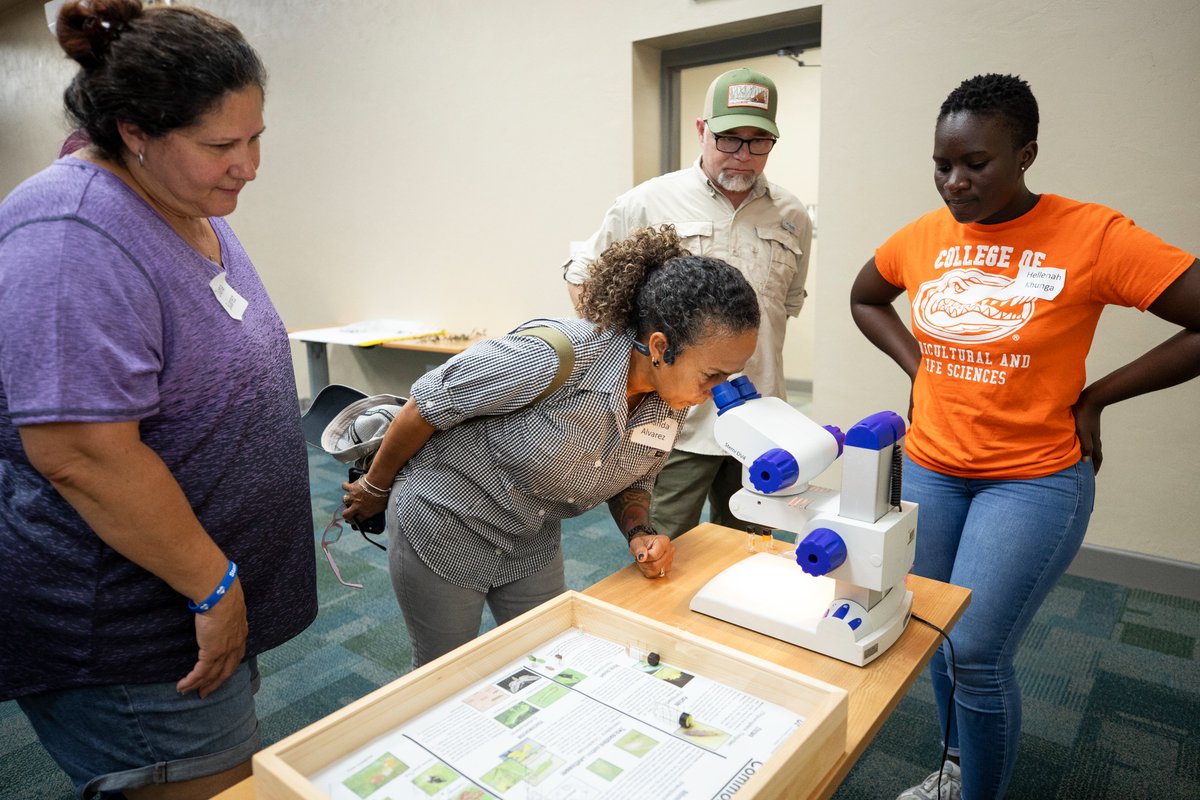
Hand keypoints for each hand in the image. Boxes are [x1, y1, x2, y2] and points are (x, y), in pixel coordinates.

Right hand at [176, 577, 246, 696]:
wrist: (220, 594)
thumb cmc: (223, 594)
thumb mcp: (229, 605)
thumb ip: (225, 612)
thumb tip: (216, 607)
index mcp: (241, 634)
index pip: (236, 656)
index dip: (227, 668)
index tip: (220, 676)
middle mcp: (235, 645)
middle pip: (226, 671)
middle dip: (215, 683)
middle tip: (205, 692)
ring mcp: (225, 651)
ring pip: (212, 675)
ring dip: (199, 685)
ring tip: (189, 692)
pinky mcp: (212, 653)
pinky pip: (200, 672)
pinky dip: (191, 681)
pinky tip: (182, 686)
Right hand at [342, 477, 388, 528]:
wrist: (378, 484)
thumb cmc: (383, 495)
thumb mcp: (382, 507)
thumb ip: (377, 510)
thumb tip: (376, 510)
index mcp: (365, 513)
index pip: (357, 520)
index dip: (355, 521)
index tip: (355, 519)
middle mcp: (357, 507)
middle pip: (346, 514)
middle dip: (346, 514)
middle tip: (348, 512)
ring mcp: (353, 497)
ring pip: (345, 500)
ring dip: (348, 498)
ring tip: (352, 496)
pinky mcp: (351, 488)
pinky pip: (344, 487)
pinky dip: (346, 485)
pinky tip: (348, 484)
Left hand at [629, 533, 673, 578]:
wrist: (646, 545)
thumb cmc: (642, 543)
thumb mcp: (636, 542)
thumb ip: (638, 549)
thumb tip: (642, 558)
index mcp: (664, 541)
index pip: (654, 556)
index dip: (644, 558)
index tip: (639, 555)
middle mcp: (670, 550)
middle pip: (656, 565)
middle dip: (644, 564)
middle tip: (640, 559)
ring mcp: (670, 560)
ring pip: (656, 571)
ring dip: (646, 568)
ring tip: (644, 561)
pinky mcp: (668, 568)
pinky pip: (657, 575)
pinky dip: (649, 572)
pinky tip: (647, 565)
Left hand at [1072, 394, 1102, 473]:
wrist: (1090, 400)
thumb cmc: (1084, 417)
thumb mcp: (1083, 433)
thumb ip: (1085, 447)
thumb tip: (1086, 462)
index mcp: (1094, 442)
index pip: (1096, 458)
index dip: (1095, 468)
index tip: (1092, 476)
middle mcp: (1095, 438)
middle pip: (1095, 454)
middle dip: (1092, 463)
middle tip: (1088, 471)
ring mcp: (1093, 432)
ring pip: (1092, 447)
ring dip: (1089, 455)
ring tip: (1083, 460)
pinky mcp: (1088, 426)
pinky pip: (1088, 440)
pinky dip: (1085, 446)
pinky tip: (1079, 444)